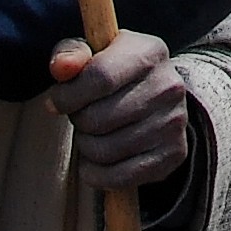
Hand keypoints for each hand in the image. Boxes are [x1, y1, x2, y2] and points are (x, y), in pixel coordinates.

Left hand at [46, 31, 193, 189]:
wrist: (159, 96)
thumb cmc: (116, 73)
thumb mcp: (93, 55)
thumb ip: (71, 55)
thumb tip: (60, 68)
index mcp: (149, 52)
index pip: (100, 77)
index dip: (68, 95)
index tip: (57, 100)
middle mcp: (169, 85)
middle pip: (99, 118)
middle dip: (79, 121)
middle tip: (82, 116)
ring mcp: (174, 122)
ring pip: (105, 150)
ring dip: (86, 147)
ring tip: (93, 134)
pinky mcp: (174, 154)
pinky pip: (119, 177)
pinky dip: (97, 174)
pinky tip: (96, 160)